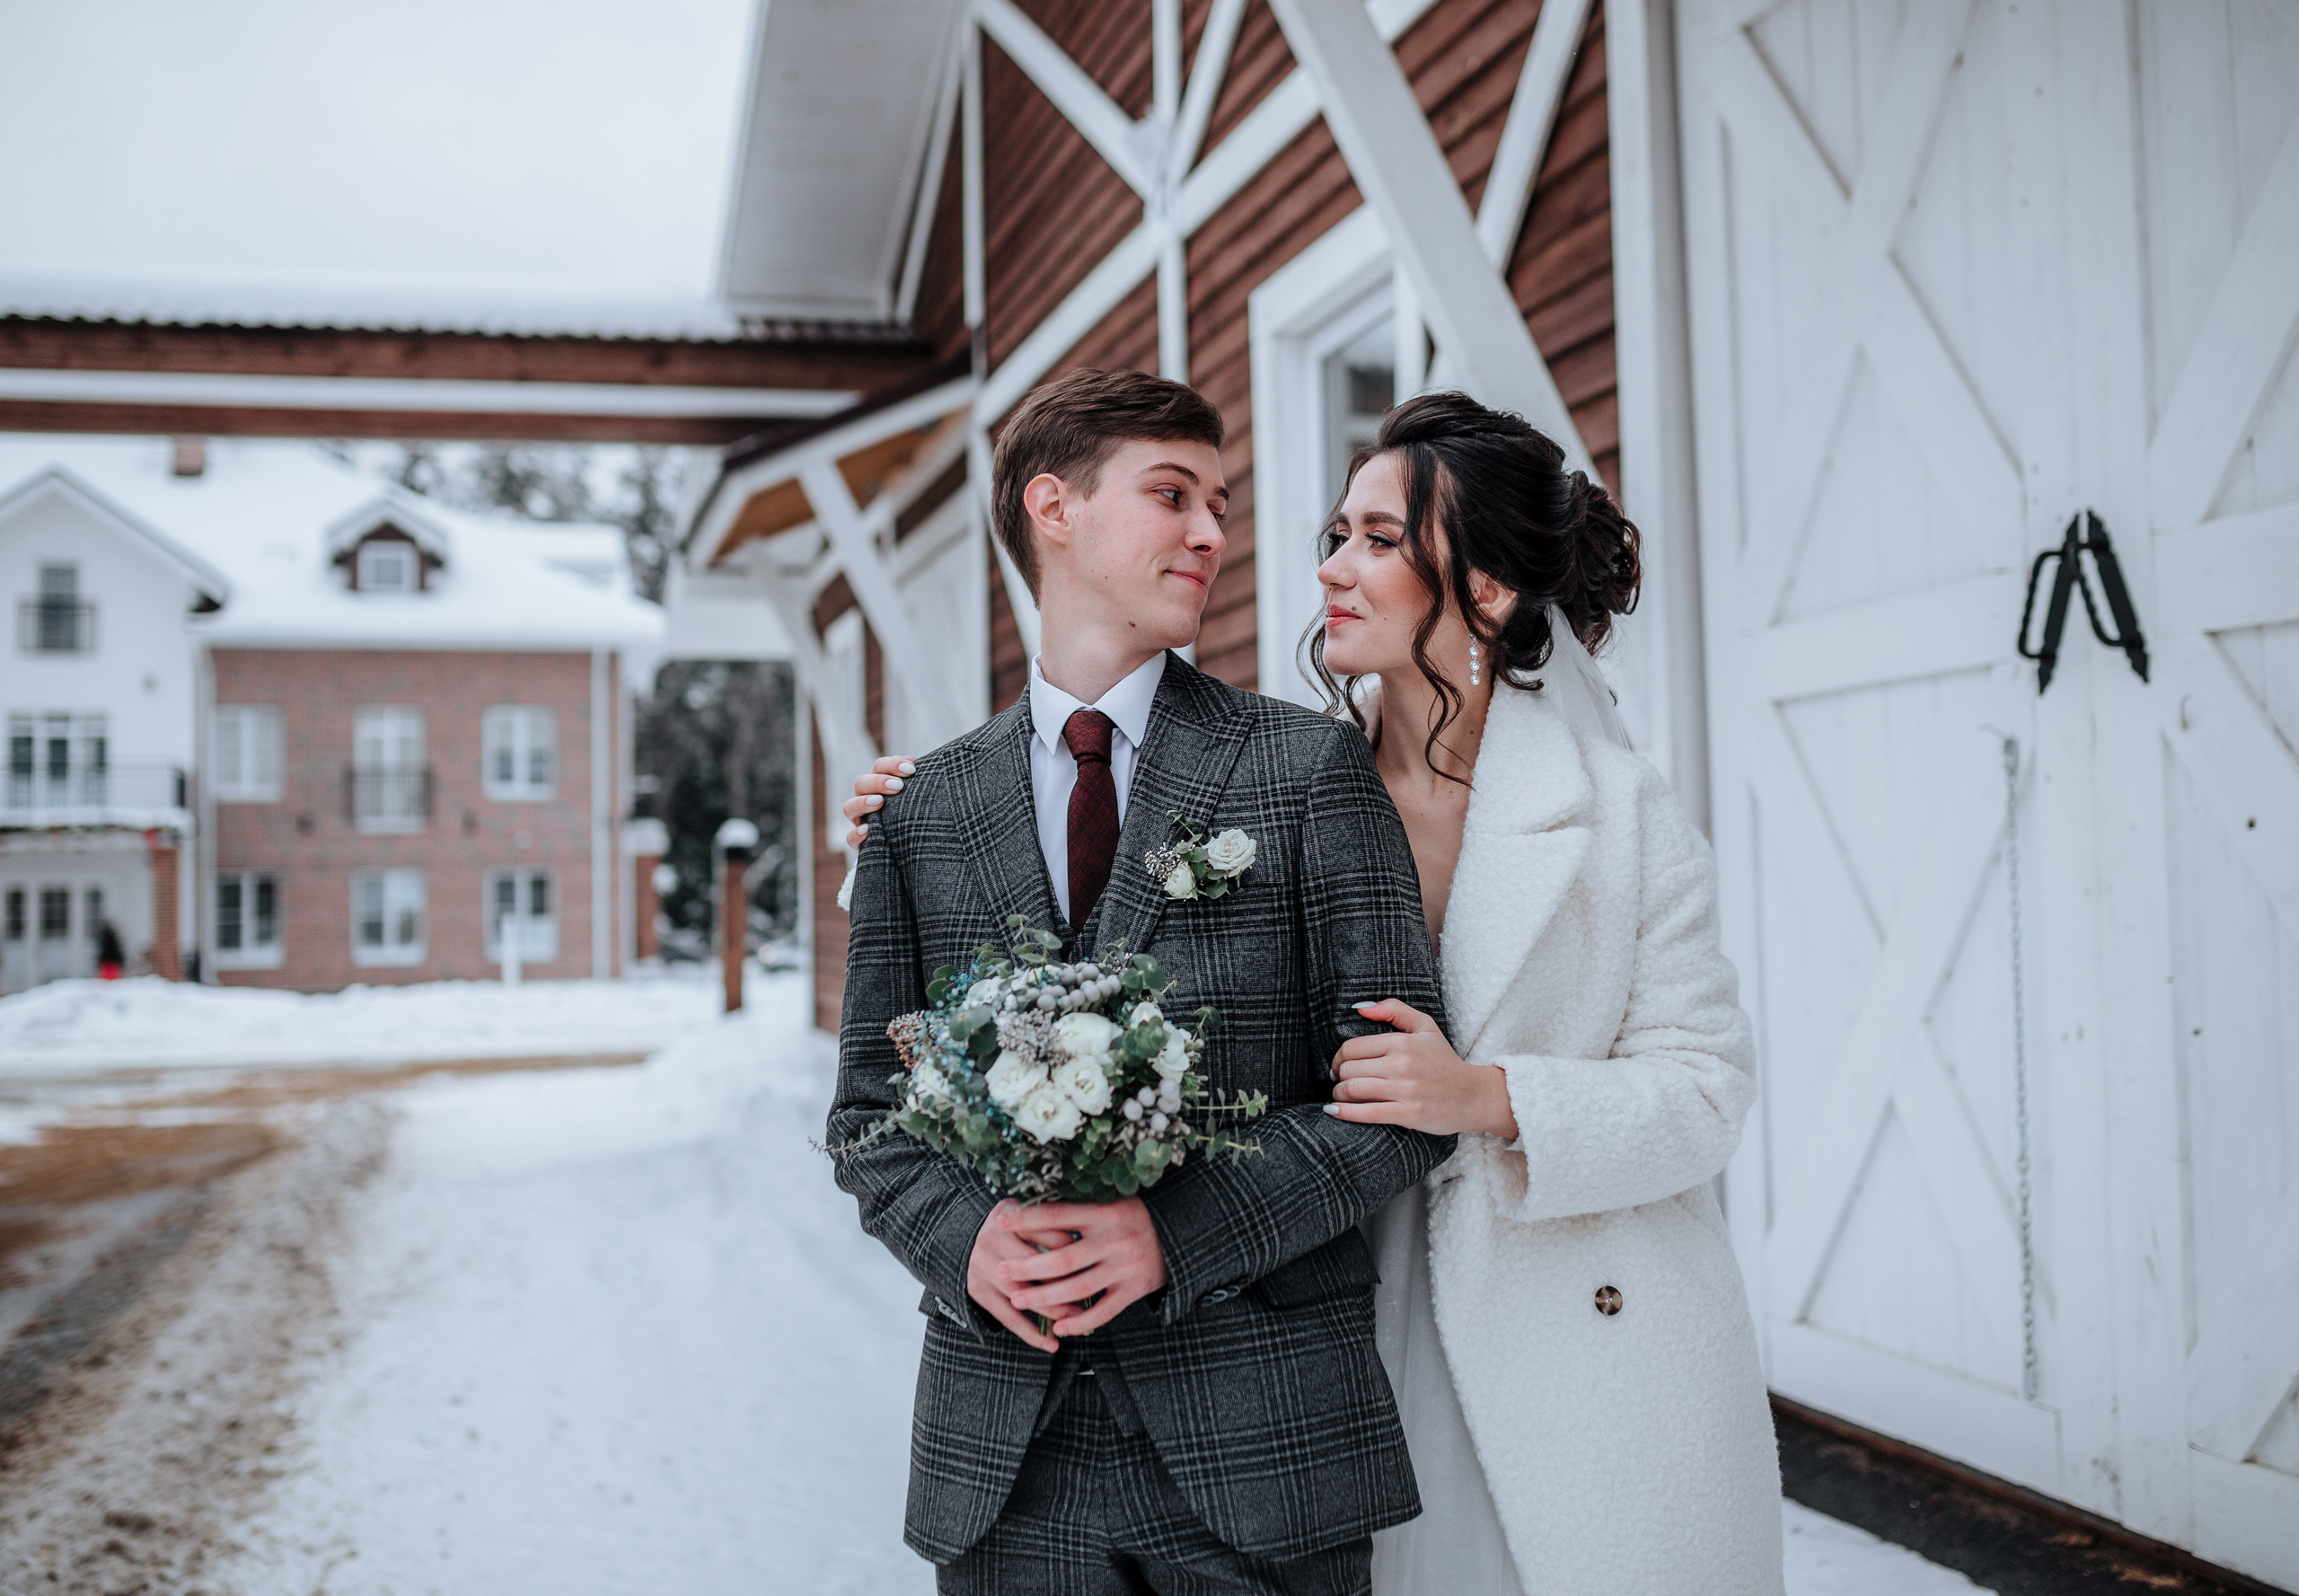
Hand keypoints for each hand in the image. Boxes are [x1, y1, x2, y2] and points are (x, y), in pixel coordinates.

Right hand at [843, 755, 916, 846]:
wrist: (915, 847)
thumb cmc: (919, 814)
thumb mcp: (921, 798)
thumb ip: (921, 782)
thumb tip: (926, 766)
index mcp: (880, 784)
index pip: (879, 767)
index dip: (892, 764)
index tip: (911, 769)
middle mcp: (866, 799)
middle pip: (861, 783)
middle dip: (879, 782)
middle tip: (898, 786)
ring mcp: (861, 821)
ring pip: (849, 807)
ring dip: (862, 803)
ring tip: (880, 802)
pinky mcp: (861, 843)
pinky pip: (850, 839)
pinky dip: (856, 834)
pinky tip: (867, 831)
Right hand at [967, 1199, 1085, 1350]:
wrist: (971, 1235)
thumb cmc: (1015, 1225)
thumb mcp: (1031, 1214)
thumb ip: (1055, 1224)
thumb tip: (1091, 1248)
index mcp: (1010, 1214)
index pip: (1048, 1235)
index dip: (1074, 1253)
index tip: (1094, 1267)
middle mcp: (990, 1238)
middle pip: (1032, 1266)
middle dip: (1062, 1284)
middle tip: (1089, 1298)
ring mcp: (980, 1265)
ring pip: (1021, 1295)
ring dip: (1051, 1312)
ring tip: (1075, 1321)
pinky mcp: (977, 1289)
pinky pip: (1006, 1317)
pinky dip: (1030, 1334)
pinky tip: (1051, 1345)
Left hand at [995, 1197, 1169, 1337]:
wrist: (1178, 1235)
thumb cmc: (1133, 1214)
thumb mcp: (1112, 1198)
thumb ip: (1079, 1202)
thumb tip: (1032, 1200)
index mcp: (1105, 1212)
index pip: (1058, 1215)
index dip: (1027, 1219)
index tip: (999, 1221)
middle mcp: (1114, 1240)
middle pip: (1062, 1259)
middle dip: (1028, 1267)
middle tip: (1002, 1271)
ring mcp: (1125, 1267)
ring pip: (1077, 1289)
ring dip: (1044, 1298)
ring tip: (1018, 1300)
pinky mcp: (1134, 1289)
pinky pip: (1103, 1311)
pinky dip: (1079, 1323)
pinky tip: (1058, 1328)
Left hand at [1328, 998, 1516, 1137]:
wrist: (1474, 1095)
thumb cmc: (1445, 1061)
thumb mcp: (1425, 1026)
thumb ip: (1393, 1009)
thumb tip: (1360, 1008)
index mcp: (1402, 1042)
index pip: (1352, 1048)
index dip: (1337, 1058)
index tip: (1338, 1067)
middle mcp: (1401, 1064)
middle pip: (1349, 1069)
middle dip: (1338, 1077)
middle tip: (1339, 1083)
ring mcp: (1405, 1090)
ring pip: (1353, 1089)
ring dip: (1338, 1095)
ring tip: (1339, 1097)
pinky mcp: (1408, 1113)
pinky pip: (1367, 1113)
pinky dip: (1344, 1113)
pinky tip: (1333, 1111)